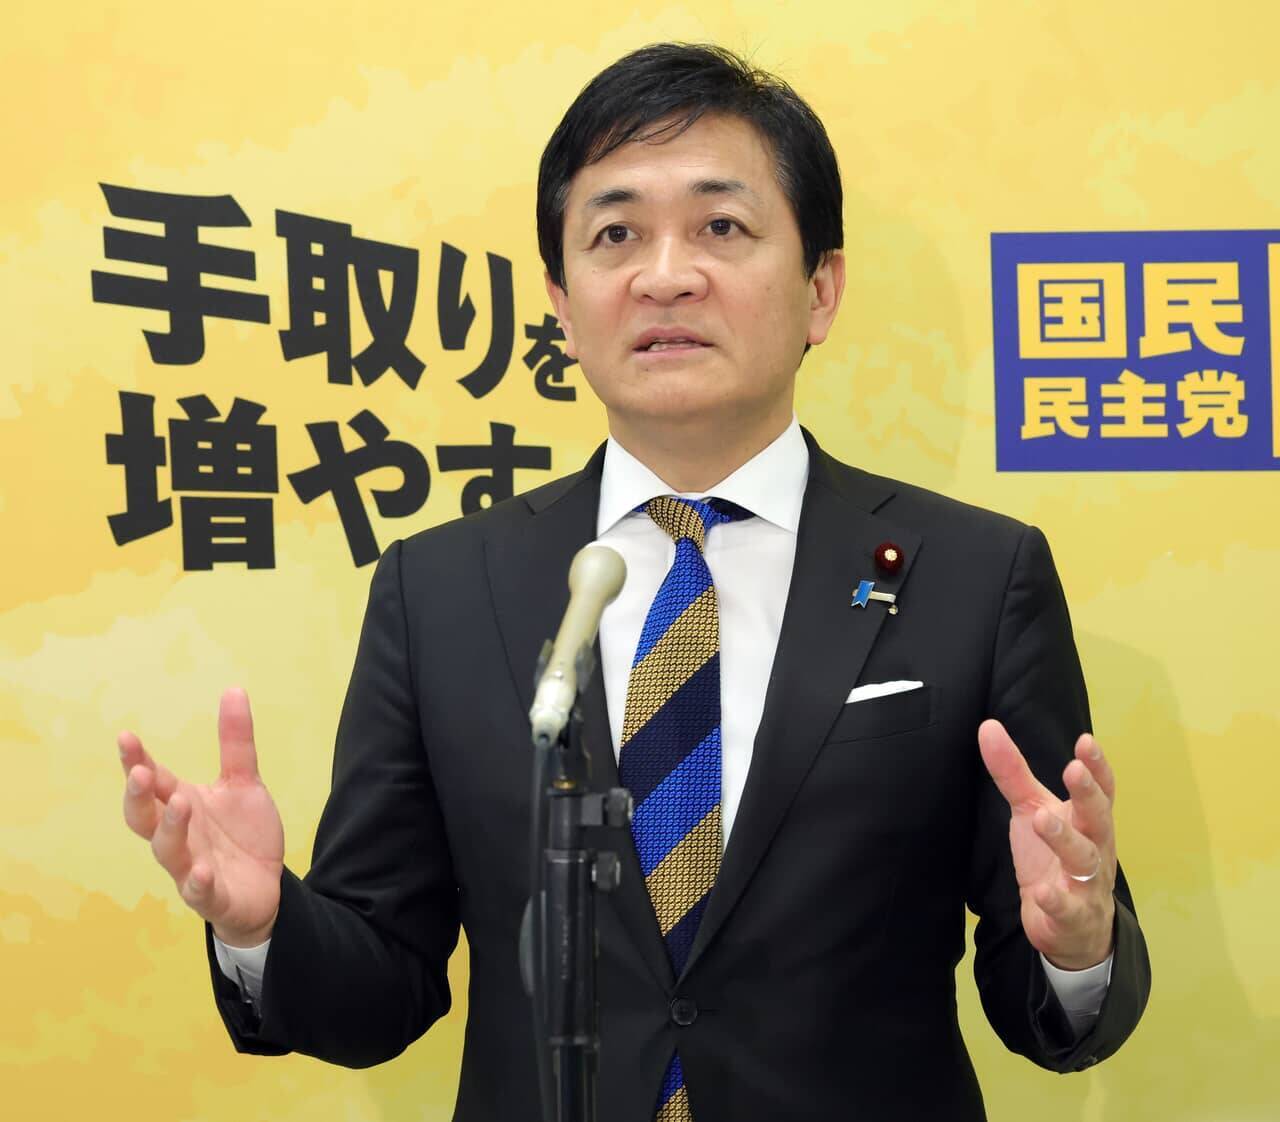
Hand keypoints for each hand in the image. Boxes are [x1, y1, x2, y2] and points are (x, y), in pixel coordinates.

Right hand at [118, 687, 283, 946]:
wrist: (265, 886)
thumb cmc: (241, 835)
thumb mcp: (243, 783)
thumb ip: (235, 742)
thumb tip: (234, 689)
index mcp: (181, 804)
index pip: (153, 781)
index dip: (137, 761)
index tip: (126, 737)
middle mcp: (178, 835)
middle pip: (144, 817)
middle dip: (138, 796)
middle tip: (141, 772)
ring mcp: (189, 867)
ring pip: (167, 851)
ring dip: (170, 829)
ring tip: (181, 804)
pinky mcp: (211, 895)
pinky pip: (198, 891)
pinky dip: (197, 881)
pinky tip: (200, 870)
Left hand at [978, 718, 1116, 970]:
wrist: (1072, 926)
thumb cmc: (1054, 857)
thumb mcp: (1032, 810)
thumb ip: (1012, 772)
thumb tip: (988, 727)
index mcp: (1087, 821)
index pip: (1100, 790)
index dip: (1097, 767)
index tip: (1086, 742)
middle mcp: (1094, 848)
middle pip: (1098, 820)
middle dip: (1088, 796)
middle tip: (1073, 771)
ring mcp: (1086, 883)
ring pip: (1083, 860)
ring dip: (1065, 839)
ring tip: (1044, 820)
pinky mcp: (1071, 916)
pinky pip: (1067, 908)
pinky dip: (1056, 900)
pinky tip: (1043, 892)